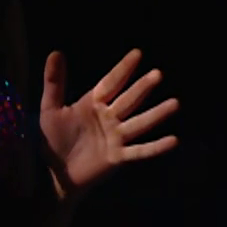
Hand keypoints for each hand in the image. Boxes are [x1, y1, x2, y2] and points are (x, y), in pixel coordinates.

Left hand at [39, 49, 178, 198]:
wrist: (54, 174)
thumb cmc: (54, 140)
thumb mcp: (51, 109)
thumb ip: (54, 83)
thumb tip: (56, 52)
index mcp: (94, 104)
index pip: (111, 83)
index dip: (123, 69)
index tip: (137, 53)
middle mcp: (109, 118)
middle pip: (129, 100)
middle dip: (143, 87)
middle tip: (158, 74)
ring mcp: (116, 138)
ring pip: (140, 123)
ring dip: (157, 114)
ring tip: (175, 103)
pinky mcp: (118, 157)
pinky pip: (140, 151)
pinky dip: (156, 147)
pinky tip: (173, 140)